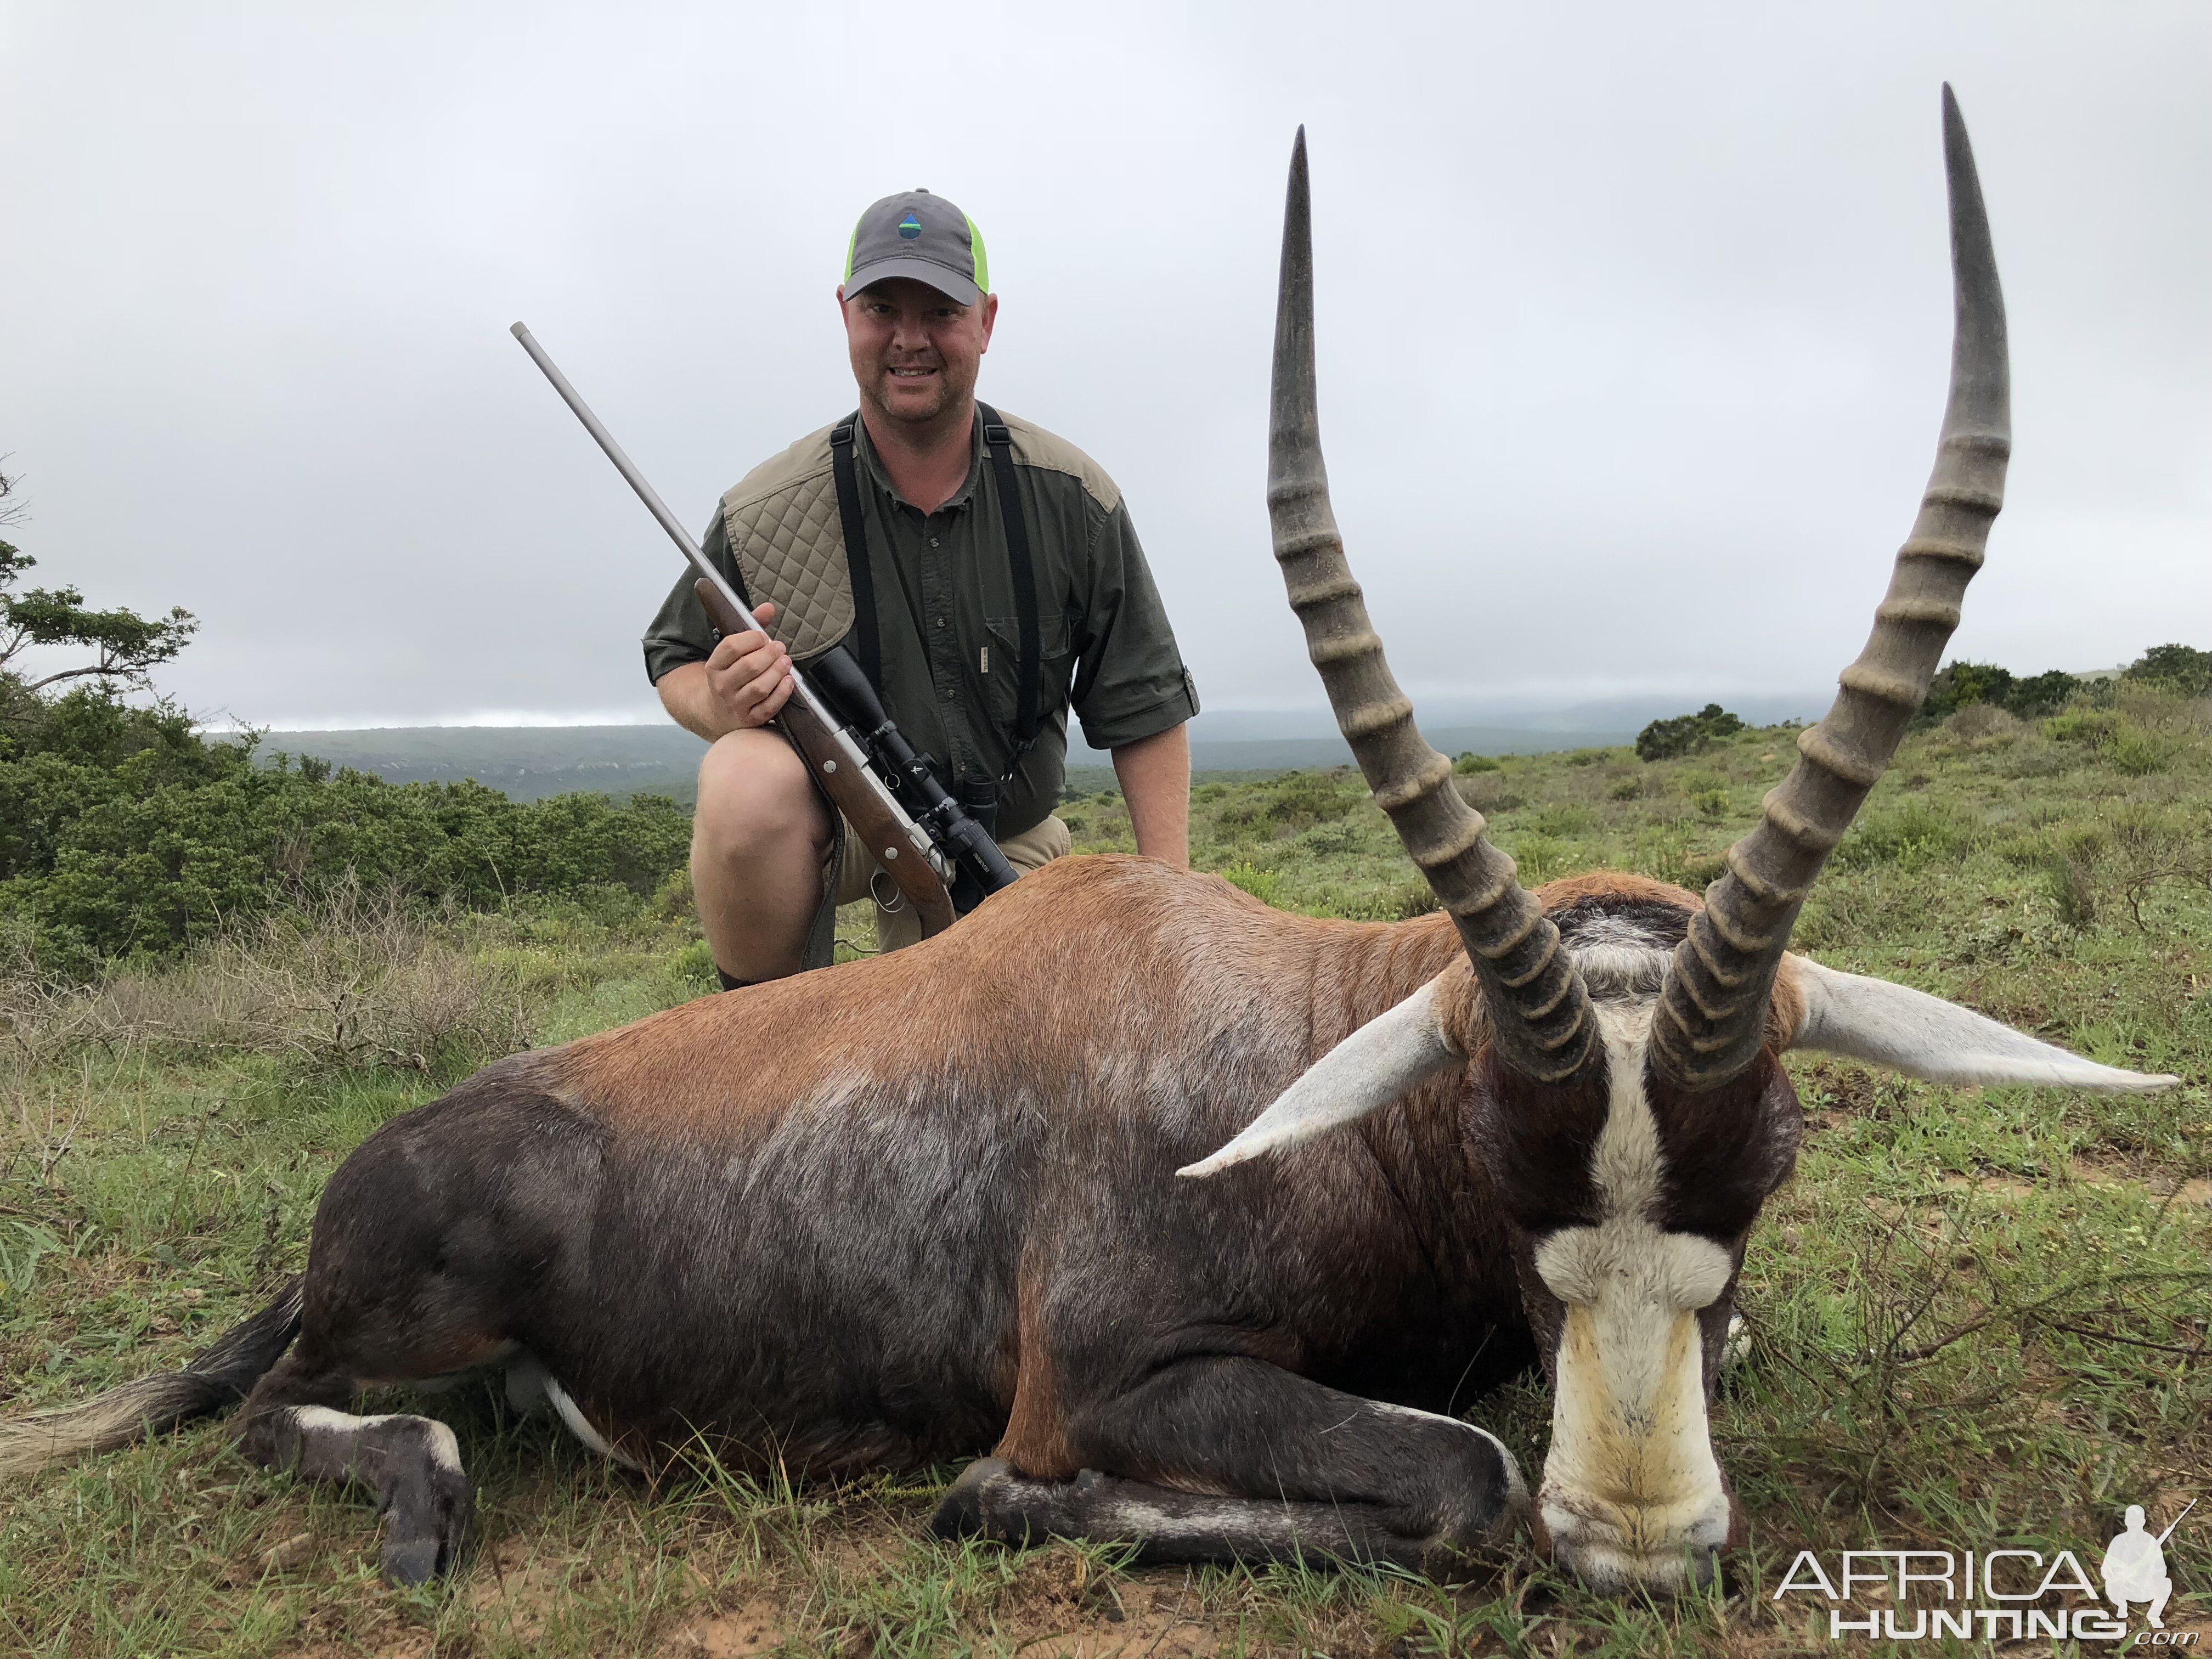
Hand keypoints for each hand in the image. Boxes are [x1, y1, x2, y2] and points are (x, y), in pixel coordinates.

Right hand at [705, 600, 795, 728]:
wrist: (718, 712)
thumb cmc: (733, 675)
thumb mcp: (734, 653)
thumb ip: (751, 627)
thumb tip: (769, 607)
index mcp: (714, 666)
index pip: (731, 647)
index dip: (752, 638)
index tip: (764, 637)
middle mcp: (722, 686)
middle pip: (749, 666)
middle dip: (769, 654)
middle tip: (780, 648)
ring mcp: (735, 705)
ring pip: (760, 687)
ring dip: (777, 672)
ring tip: (786, 662)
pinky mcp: (750, 720)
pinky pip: (769, 707)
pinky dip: (782, 694)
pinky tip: (789, 682)